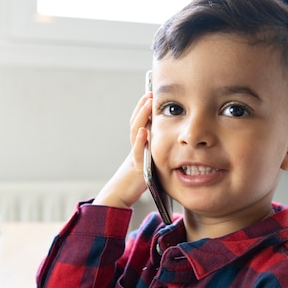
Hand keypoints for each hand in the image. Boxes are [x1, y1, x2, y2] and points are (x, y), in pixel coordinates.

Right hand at [94, 93, 152, 207]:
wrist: (123, 194)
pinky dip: (141, 141)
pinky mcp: (137, 167)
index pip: (140, 122)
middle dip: (143, 108)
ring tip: (148, 104)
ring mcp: (135, 155)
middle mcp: (135, 147)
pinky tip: (145, 131)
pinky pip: (138, 152)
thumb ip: (155, 148)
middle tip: (150, 93)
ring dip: (142, 117)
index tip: (151, 93)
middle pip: (137, 123)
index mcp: (139, 144)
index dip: (144, 108)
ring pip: (136, 133)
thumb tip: (163, 135)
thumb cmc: (138, 179)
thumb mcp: (150, 160)